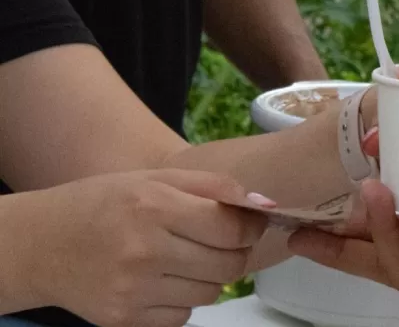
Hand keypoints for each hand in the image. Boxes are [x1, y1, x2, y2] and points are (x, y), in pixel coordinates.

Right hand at [25, 170, 267, 326]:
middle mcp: (144, 251)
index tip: (249, 222)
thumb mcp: (154, 178)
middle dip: (236, 253)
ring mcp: (133, 290)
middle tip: (222, 241)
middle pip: (229, 266)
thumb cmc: (104, 203)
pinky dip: (184, 300)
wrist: (39, 245)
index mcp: (153, 207)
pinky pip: (184, 316)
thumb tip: (266, 205)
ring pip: (211, 293)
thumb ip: (214, 186)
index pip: (232, 228)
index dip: (251, 226)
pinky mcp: (125, 319)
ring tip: (186, 257)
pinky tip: (164, 279)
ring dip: (211, 276)